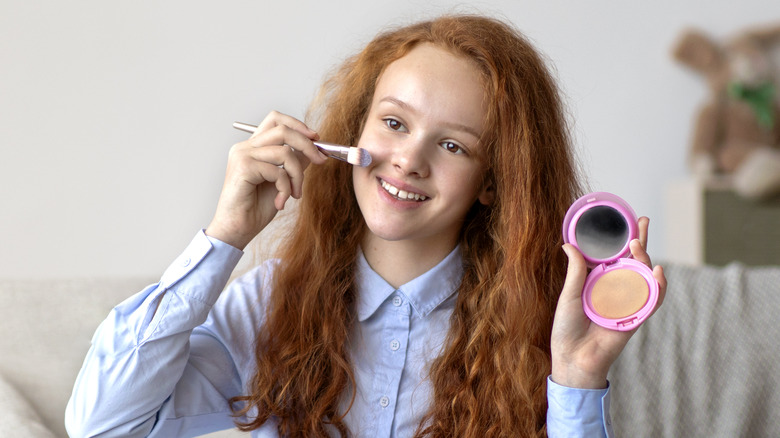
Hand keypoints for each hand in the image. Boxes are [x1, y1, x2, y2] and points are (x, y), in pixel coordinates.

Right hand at [205, 111, 326, 248]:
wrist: (236, 230)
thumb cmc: (255, 209)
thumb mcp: (282, 181)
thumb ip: (293, 163)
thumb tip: (313, 149)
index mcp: (252, 147)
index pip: (275, 119)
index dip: (298, 125)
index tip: (316, 139)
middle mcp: (245, 147)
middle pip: (283, 130)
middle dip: (308, 145)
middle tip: (321, 160)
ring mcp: (242, 155)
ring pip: (285, 152)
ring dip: (297, 176)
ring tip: (295, 194)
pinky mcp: (243, 167)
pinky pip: (278, 172)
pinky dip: (286, 188)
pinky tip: (280, 203)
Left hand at [550, 216, 666, 388]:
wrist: (573, 358)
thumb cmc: (567, 328)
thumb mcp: (569, 295)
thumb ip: (575, 271)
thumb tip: (568, 244)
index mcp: (599, 282)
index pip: (615, 256)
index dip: (623, 239)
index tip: (629, 220)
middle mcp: (616, 290)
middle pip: (634, 261)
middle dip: (641, 241)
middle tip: (643, 222)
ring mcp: (628, 303)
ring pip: (644, 277)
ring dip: (646, 260)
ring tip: (639, 246)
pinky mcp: (636, 317)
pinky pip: (652, 300)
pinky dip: (659, 287)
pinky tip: (659, 272)